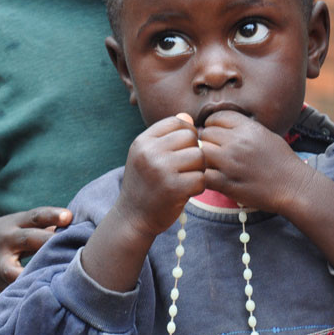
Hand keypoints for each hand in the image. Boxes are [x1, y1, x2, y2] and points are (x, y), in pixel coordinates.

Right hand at [0, 207, 71, 289]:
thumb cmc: (4, 235)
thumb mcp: (19, 224)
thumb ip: (43, 227)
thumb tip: (76, 228)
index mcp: (15, 223)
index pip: (35, 216)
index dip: (52, 215)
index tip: (69, 216)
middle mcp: (6, 241)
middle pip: (28, 240)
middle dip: (49, 243)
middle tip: (73, 247)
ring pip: (16, 271)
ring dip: (35, 274)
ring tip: (57, 278)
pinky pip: (14, 289)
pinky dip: (27, 292)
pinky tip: (45, 298)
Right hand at [115, 114, 203, 240]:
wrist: (132, 217)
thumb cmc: (144, 184)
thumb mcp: (146, 155)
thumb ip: (166, 136)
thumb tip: (187, 117)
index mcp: (143, 141)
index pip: (177, 122)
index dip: (186, 133)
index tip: (183, 150)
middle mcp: (149, 152)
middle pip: (191, 137)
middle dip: (194, 150)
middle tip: (187, 166)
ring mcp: (161, 170)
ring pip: (199, 156)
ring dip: (199, 169)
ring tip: (187, 178)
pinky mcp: (173, 189)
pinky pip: (201, 178)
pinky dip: (199, 186)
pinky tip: (188, 191)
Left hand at [200, 111, 309, 213]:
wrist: (294, 186)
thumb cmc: (282, 161)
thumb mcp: (265, 134)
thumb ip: (243, 128)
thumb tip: (222, 125)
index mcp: (247, 128)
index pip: (216, 116)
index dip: (212, 124)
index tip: (214, 133)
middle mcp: (237, 142)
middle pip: (205, 133)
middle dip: (206, 141)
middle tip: (212, 150)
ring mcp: (230, 162)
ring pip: (201, 152)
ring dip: (203, 158)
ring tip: (210, 164)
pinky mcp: (227, 183)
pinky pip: (204, 175)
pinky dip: (204, 176)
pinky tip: (211, 178)